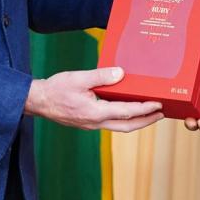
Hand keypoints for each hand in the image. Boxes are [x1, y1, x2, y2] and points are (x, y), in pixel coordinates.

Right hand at [25, 67, 163, 131]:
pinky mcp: (88, 122)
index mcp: (95, 112)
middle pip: (128, 126)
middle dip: (146, 121)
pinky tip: (128, 110)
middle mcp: (95, 123)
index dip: (144, 109)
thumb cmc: (56, 89)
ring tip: (150, 114)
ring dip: (137, 121)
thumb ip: (101, 76)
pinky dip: (124, 118)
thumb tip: (121, 73)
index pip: (126, 112)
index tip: (159, 104)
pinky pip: (111, 123)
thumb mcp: (79, 78)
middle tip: (162, 114)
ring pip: (120, 127)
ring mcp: (92, 125)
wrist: (38, 101)